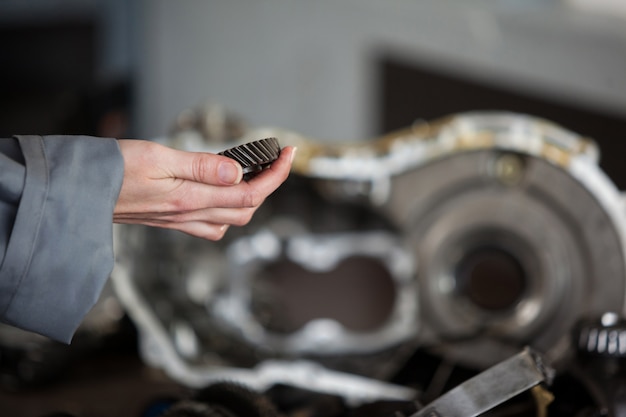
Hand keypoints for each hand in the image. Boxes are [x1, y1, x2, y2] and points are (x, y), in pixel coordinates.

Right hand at [113, 139, 294, 239]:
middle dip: (269, 184)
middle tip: (274, 159)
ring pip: (231, 219)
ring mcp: (181, 221)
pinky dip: (228, 210)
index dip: (275, 175)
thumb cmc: (113, 170)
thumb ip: (201, 167)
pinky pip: (211, 225)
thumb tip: (238, 174)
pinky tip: (224, 193)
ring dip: (251, 198)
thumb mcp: (159, 158)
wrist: (80, 191)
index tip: (287, 154)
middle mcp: (189, 215)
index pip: (248, 193)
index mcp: (189, 199)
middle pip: (246, 209)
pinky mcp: (172, 220)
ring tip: (256, 172)